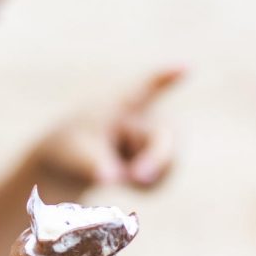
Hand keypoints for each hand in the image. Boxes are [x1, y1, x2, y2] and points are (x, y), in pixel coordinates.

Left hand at [36, 67, 183, 188]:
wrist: (76, 163)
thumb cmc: (72, 148)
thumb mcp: (75, 154)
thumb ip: (92, 164)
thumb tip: (112, 178)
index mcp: (119, 105)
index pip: (144, 87)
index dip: (164, 79)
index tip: (183, 68)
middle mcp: (144, 116)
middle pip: (163, 136)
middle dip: (155, 160)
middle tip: (135, 177)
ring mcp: (156, 137)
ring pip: (167, 161)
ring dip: (144, 176)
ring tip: (119, 175)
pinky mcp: (163, 159)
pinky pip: (162, 178)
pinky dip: (146, 186)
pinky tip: (131, 182)